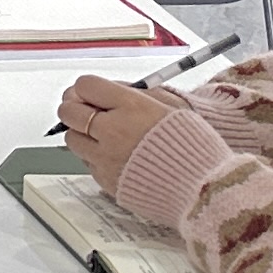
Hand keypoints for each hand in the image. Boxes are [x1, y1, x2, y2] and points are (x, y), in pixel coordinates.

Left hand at [56, 76, 181, 197]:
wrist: (203, 187)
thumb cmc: (193, 145)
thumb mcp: (171, 105)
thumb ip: (135, 93)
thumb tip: (110, 87)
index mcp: (131, 107)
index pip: (85, 86)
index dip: (86, 88)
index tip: (91, 93)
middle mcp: (113, 132)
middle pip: (69, 111)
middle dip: (74, 107)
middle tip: (85, 110)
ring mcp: (106, 159)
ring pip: (72, 138)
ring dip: (82, 133)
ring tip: (102, 134)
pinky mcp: (106, 181)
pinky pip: (87, 163)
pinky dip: (94, 156)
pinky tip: (114, 155)